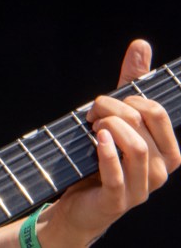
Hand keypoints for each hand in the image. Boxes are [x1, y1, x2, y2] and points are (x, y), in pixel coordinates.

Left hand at [37, 39, 180, 246]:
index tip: (106, 103)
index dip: (128, 99)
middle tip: (91, 113)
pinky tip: (95, 139)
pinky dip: (105, 152)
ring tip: (90, 126)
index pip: (158, 112)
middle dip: (111, 107)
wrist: (80, 203)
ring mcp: (141, 188)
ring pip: (135, 146)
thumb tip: (142, 44)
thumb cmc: (101, 156)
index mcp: (166, 151)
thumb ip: (131, 83)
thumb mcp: (117, 117)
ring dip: (106, 125)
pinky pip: (117, 174)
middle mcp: (160, 171)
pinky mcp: (118, 200)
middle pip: (143, 123)